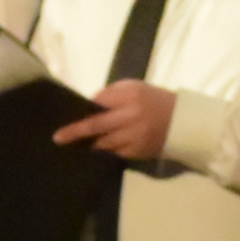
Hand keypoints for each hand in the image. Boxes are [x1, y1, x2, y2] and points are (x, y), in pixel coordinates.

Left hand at [51, 79, 176, 162]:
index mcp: (130, 96)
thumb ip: (111, 95)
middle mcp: (131, 117)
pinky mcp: (137, 152)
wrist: (181, 121)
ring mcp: (134, 137)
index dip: (83, 110)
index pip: (98, 103)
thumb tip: (89, 107)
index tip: (66, 116)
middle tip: (58, 138)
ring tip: (77, 144)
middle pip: (96, 125)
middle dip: (75, 132)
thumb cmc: (153, 100)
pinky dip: (106, 150)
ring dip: (90, 143)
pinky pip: (114, 152)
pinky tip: (99, 148)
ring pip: (103, 143)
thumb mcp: (134, 88)